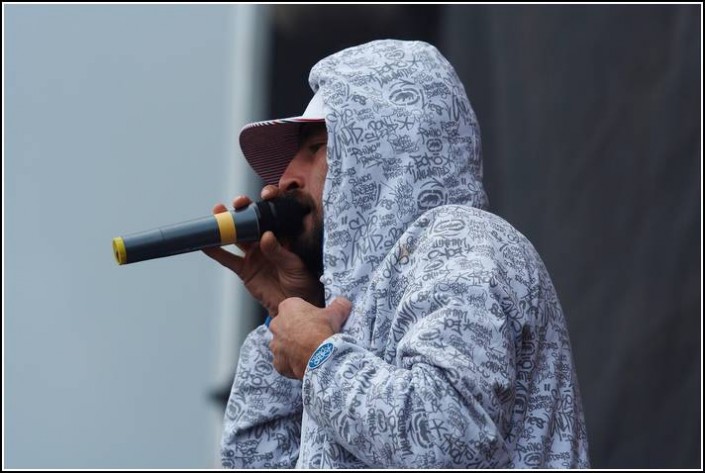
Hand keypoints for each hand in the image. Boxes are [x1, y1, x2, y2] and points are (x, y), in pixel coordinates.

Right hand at [202, 186, 322, 314]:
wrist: (294, 305)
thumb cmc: (302, 283)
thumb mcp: (295, 265)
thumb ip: (279, 251)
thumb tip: (266, 236)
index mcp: (283, 235)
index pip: (275, 214)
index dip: (269, 201)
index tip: (266, 195)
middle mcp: (266, 241)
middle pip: (252, 221)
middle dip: (243, 209)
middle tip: (239, 203)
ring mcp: (254, 254)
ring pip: (237, 236)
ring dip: (226, 226)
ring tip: (216, 214)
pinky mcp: (244, 269)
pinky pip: (228, 258)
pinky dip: (216, 251)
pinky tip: (204, 243)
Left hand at [269, 297, 351, 378]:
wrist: (320, 357)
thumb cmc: (324, 330)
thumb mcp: (336, 313)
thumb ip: (339, 304)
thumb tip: (343, 302)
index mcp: (288, 307)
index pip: (295, 307)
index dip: (306, 314)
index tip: (315, 321)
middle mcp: (276, 324)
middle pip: (285, 325)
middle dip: (295, 330)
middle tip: (311, 336)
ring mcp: (275, 345)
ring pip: (283, 344)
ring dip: (292, 347)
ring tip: (308, 351)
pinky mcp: (277, 362)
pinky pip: (283, 361)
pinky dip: (291, 363)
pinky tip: (304, 363)